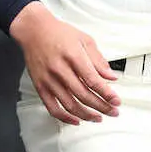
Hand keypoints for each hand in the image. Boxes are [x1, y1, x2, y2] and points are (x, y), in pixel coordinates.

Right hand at [10, 2, 120, 125]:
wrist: (34, 31)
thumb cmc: (59, 33)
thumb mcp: (84, 40)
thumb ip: (98, 60)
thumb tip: (111, 77)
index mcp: (73, 55)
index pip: (93, 80)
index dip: (106, 94)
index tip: (116, 101)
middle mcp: (60, 69)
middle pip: (83, 95)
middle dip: (101, 106)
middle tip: (113, 111)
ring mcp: (49, 80)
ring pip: (70, 105)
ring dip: (87, 115)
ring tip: (99, 117)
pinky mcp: (40, 86)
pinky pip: (53, 108)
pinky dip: (65, 118)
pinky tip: (77, 120)